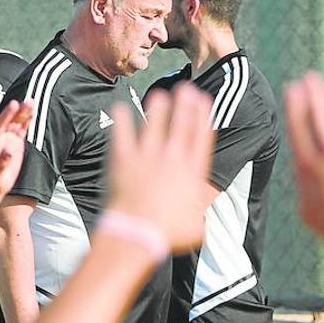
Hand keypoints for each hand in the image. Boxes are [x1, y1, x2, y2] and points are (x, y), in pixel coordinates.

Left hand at [0, 100, 35, 196]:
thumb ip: (3, 161)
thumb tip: (10, 150)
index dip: (7, 115)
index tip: (14, 105)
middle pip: (9, 121)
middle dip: (18, 111)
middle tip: (27, 101)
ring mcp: (7, 140)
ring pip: (16, 123)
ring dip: (23, 113)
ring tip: (32, 102)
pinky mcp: (14, 144)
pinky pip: (21, 130)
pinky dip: (27, 122)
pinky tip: (32, 114)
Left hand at [105, 83, 214, 250]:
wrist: (137, 233)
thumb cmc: (167, 234)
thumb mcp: (195, 227)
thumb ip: (200, 215)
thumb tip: (202, 218)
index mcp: (192, 172)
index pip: (200, 137)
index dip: (202, 116)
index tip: (204, 101)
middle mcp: (172, 159)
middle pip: (180, 124)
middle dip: (184, 104)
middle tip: (186, 87)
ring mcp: (147, 156)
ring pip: (153, 124)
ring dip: (157, 108)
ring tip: (159, 94)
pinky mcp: (124, 159)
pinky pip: (122, 134)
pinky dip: (122, 120)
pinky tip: (120, 108)